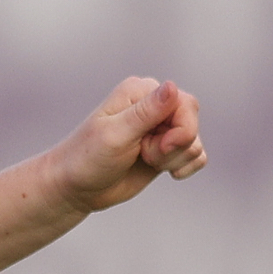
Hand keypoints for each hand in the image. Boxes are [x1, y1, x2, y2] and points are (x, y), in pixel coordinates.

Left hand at [45, 76, 208, 217]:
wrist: (76, 188)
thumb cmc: (88, 159)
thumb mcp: (115, 135)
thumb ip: (146, 112)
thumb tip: (172, 86)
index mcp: (141, 92)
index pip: (185, 102)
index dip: (181, 130)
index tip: (158, 147)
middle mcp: (154, 105)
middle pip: (192, 121)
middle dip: (176, 146)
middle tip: (146, 155)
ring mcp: (161, 128)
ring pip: (194, 141)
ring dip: (176, 158)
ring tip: (146, 161)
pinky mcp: (166, 149)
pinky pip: (196, 154)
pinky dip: (186, 166)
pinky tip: (167, 172)